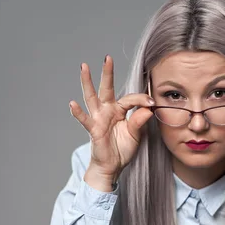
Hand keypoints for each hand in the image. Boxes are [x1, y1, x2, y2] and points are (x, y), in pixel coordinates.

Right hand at [69, 55, 154, 177]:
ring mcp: (98, 118)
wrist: (111, 167)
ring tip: (84, 67)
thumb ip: (139, 122)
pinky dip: (77, 112)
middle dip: (107, 73)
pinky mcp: (93, 129)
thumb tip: (148, 109)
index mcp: (119, 111)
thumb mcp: (135, 135)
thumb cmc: (122, 149)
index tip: (152, 102)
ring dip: (87, 82)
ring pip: (92, 97)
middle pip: (106, 88)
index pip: (130, 99)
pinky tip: (72, 103)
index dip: (141, 99)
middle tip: (107, 58)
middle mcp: (107, 111)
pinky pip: (85, 119)